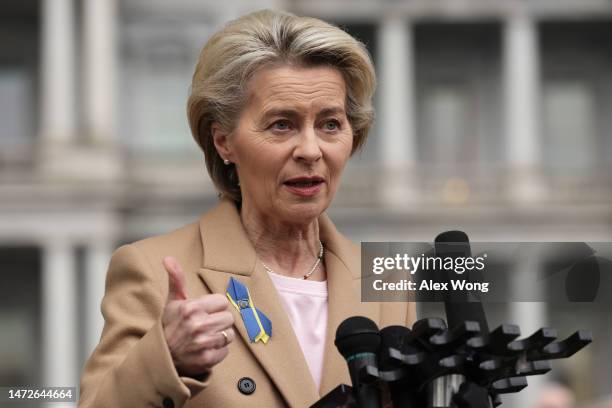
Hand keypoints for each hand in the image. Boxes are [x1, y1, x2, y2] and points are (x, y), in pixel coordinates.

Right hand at [161, 256, 234, 376]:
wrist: (162, 356)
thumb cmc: (170, 325)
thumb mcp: (173, 301)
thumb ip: (176, 279)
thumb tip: (168, 257)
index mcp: (191, 308)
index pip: (223, 302)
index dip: (215, 307)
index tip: (204, 312)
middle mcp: (198, 325)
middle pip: (229, 318)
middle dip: (219, 321)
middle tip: (205, 326)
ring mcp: (203, 343)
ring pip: (230, 334)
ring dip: (220, 336)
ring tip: (205, 337)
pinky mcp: (207, 359)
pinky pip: (226, 351)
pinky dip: (218, 351)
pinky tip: (205, 349)